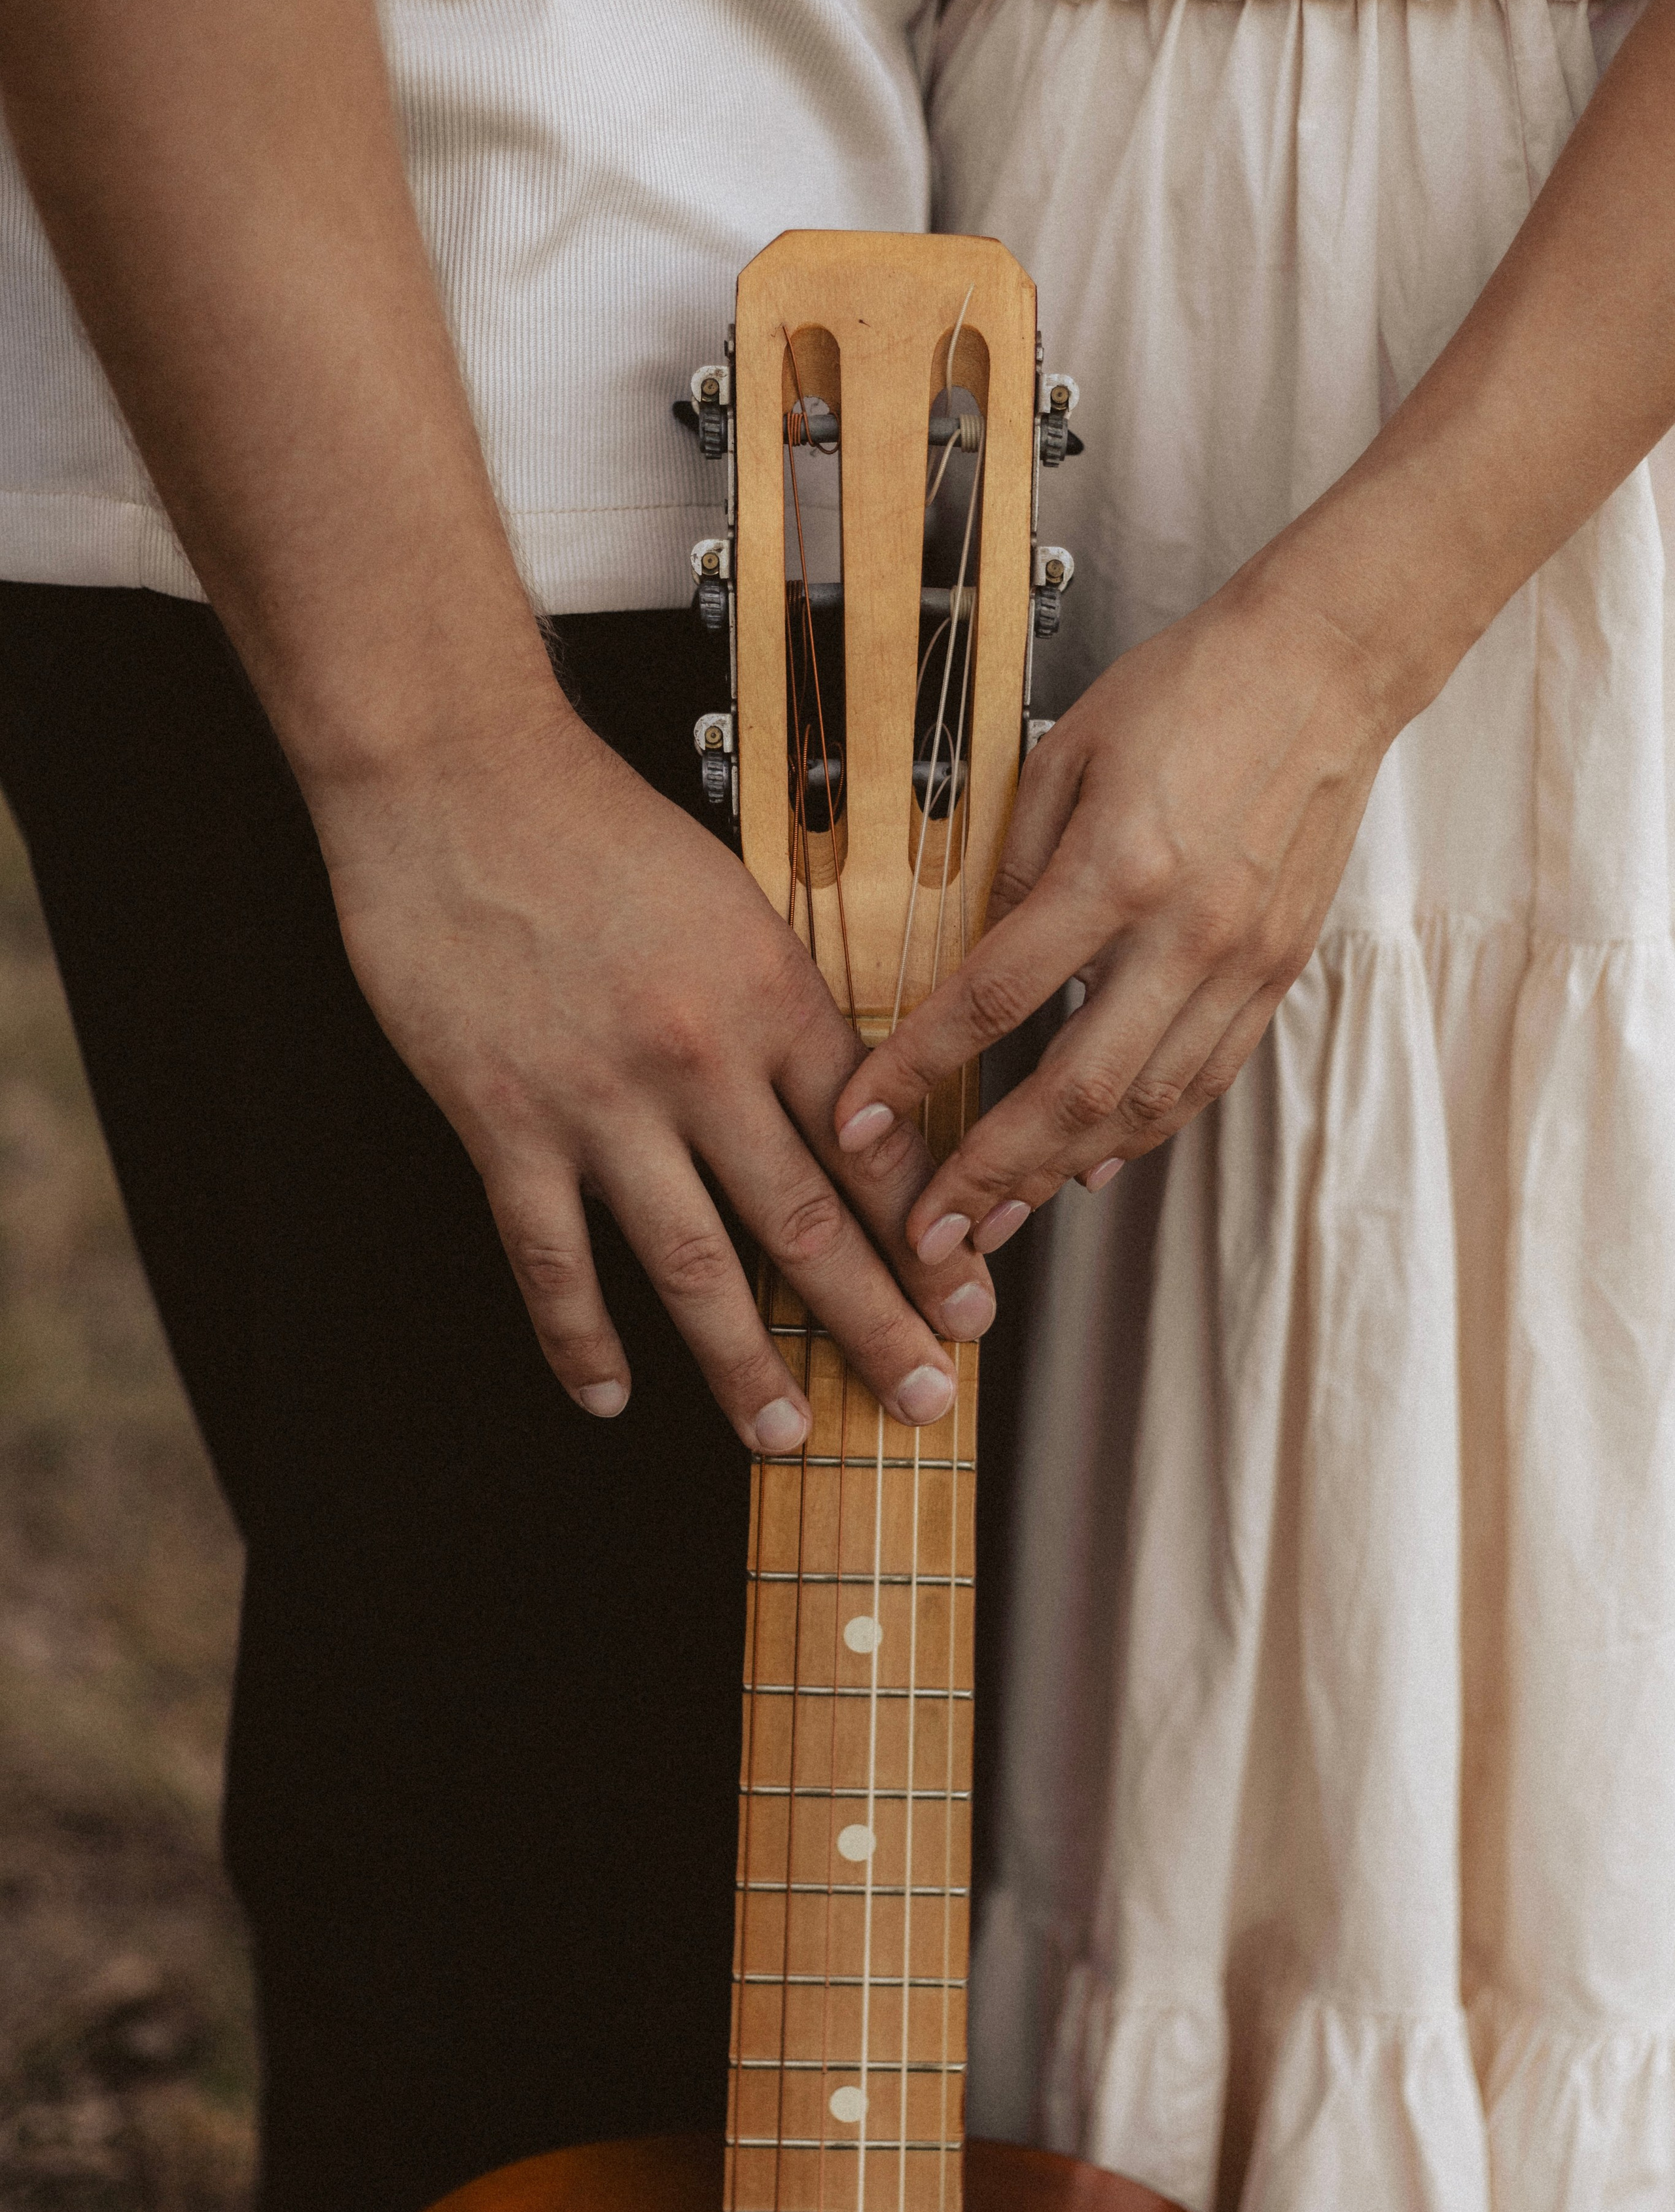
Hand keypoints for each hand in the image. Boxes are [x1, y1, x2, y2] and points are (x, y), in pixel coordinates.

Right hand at [315, 705, 994, 1448]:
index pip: (873, 1144)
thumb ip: (781, 1003)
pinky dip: (580, 1336)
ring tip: (788, 1434)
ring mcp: (599, 1101)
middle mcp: (698, 1060)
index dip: (928, 1235)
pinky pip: (551, 1257)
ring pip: (692, 1262)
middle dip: (877, 1322)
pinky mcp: (504, 1122)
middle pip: (806, 1220)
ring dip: (747, 1362)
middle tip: (927, 1396)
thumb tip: (842, 1095)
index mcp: (768, 996)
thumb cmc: (593, 822)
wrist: (457, 777)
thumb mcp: (728, 899)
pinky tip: (609, 1393)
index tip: (970, 1300)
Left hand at [833, 575, 1393, 1257]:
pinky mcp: (1277, 974)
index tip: (860, 1121)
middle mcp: (1183, 931)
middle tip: (930, 1235)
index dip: (918, 1069)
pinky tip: (1093, 1166)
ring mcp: (1239, 962)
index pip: (994, 996)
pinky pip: (1202, 1081)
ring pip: (1143, 1104)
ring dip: (1061, 1174)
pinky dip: (1142, 1134)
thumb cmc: (1191, 690)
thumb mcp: (1067, 753)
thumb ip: (1015, 863)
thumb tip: (969, 960)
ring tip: (998, 1220)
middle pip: (1072, 1087)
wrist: (1326, 666)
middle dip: (990, 1174)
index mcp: (1117, 868)